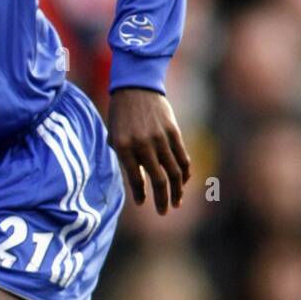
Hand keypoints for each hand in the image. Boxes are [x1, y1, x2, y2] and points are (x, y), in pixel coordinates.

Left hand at [107, 88, 189, 214]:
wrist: (136, 87)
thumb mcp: (115, 137)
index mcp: (123, 147)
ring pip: (174, 172)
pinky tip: (183, 182)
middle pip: (159, 180)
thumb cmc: (121, 116)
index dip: (140, 194)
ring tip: (176, 203)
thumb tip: (139, 185)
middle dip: (162, 199)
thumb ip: (126, 159)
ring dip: (176, 191)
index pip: (136, 179)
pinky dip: (184, 173)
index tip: (142, 203)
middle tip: (163, 212)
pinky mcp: (174, 132)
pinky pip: (182, 158)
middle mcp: (142, 144)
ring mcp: (160, 138)